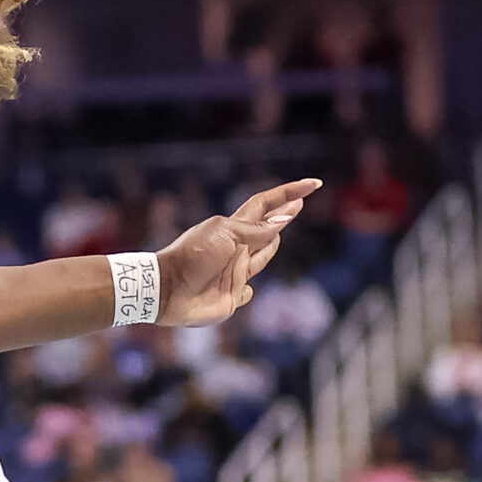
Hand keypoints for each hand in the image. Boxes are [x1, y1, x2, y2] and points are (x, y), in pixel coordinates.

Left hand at [155, 179, 318, 325]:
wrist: (167, 291)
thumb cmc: (193, 257)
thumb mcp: (226, 236)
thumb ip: (257, 230)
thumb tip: (286, 215)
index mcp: (234, 229)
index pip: (266, 205)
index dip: (290, 194)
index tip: (313, 184)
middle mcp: (236, 249)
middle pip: (266, 231)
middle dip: (281, 217)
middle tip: (297, 204)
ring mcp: (232, 273)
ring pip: (260, 259)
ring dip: (270, 248)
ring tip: (277, 236)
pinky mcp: (229, 298)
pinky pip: (245, 292)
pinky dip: (248, 291)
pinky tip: (244, 290)